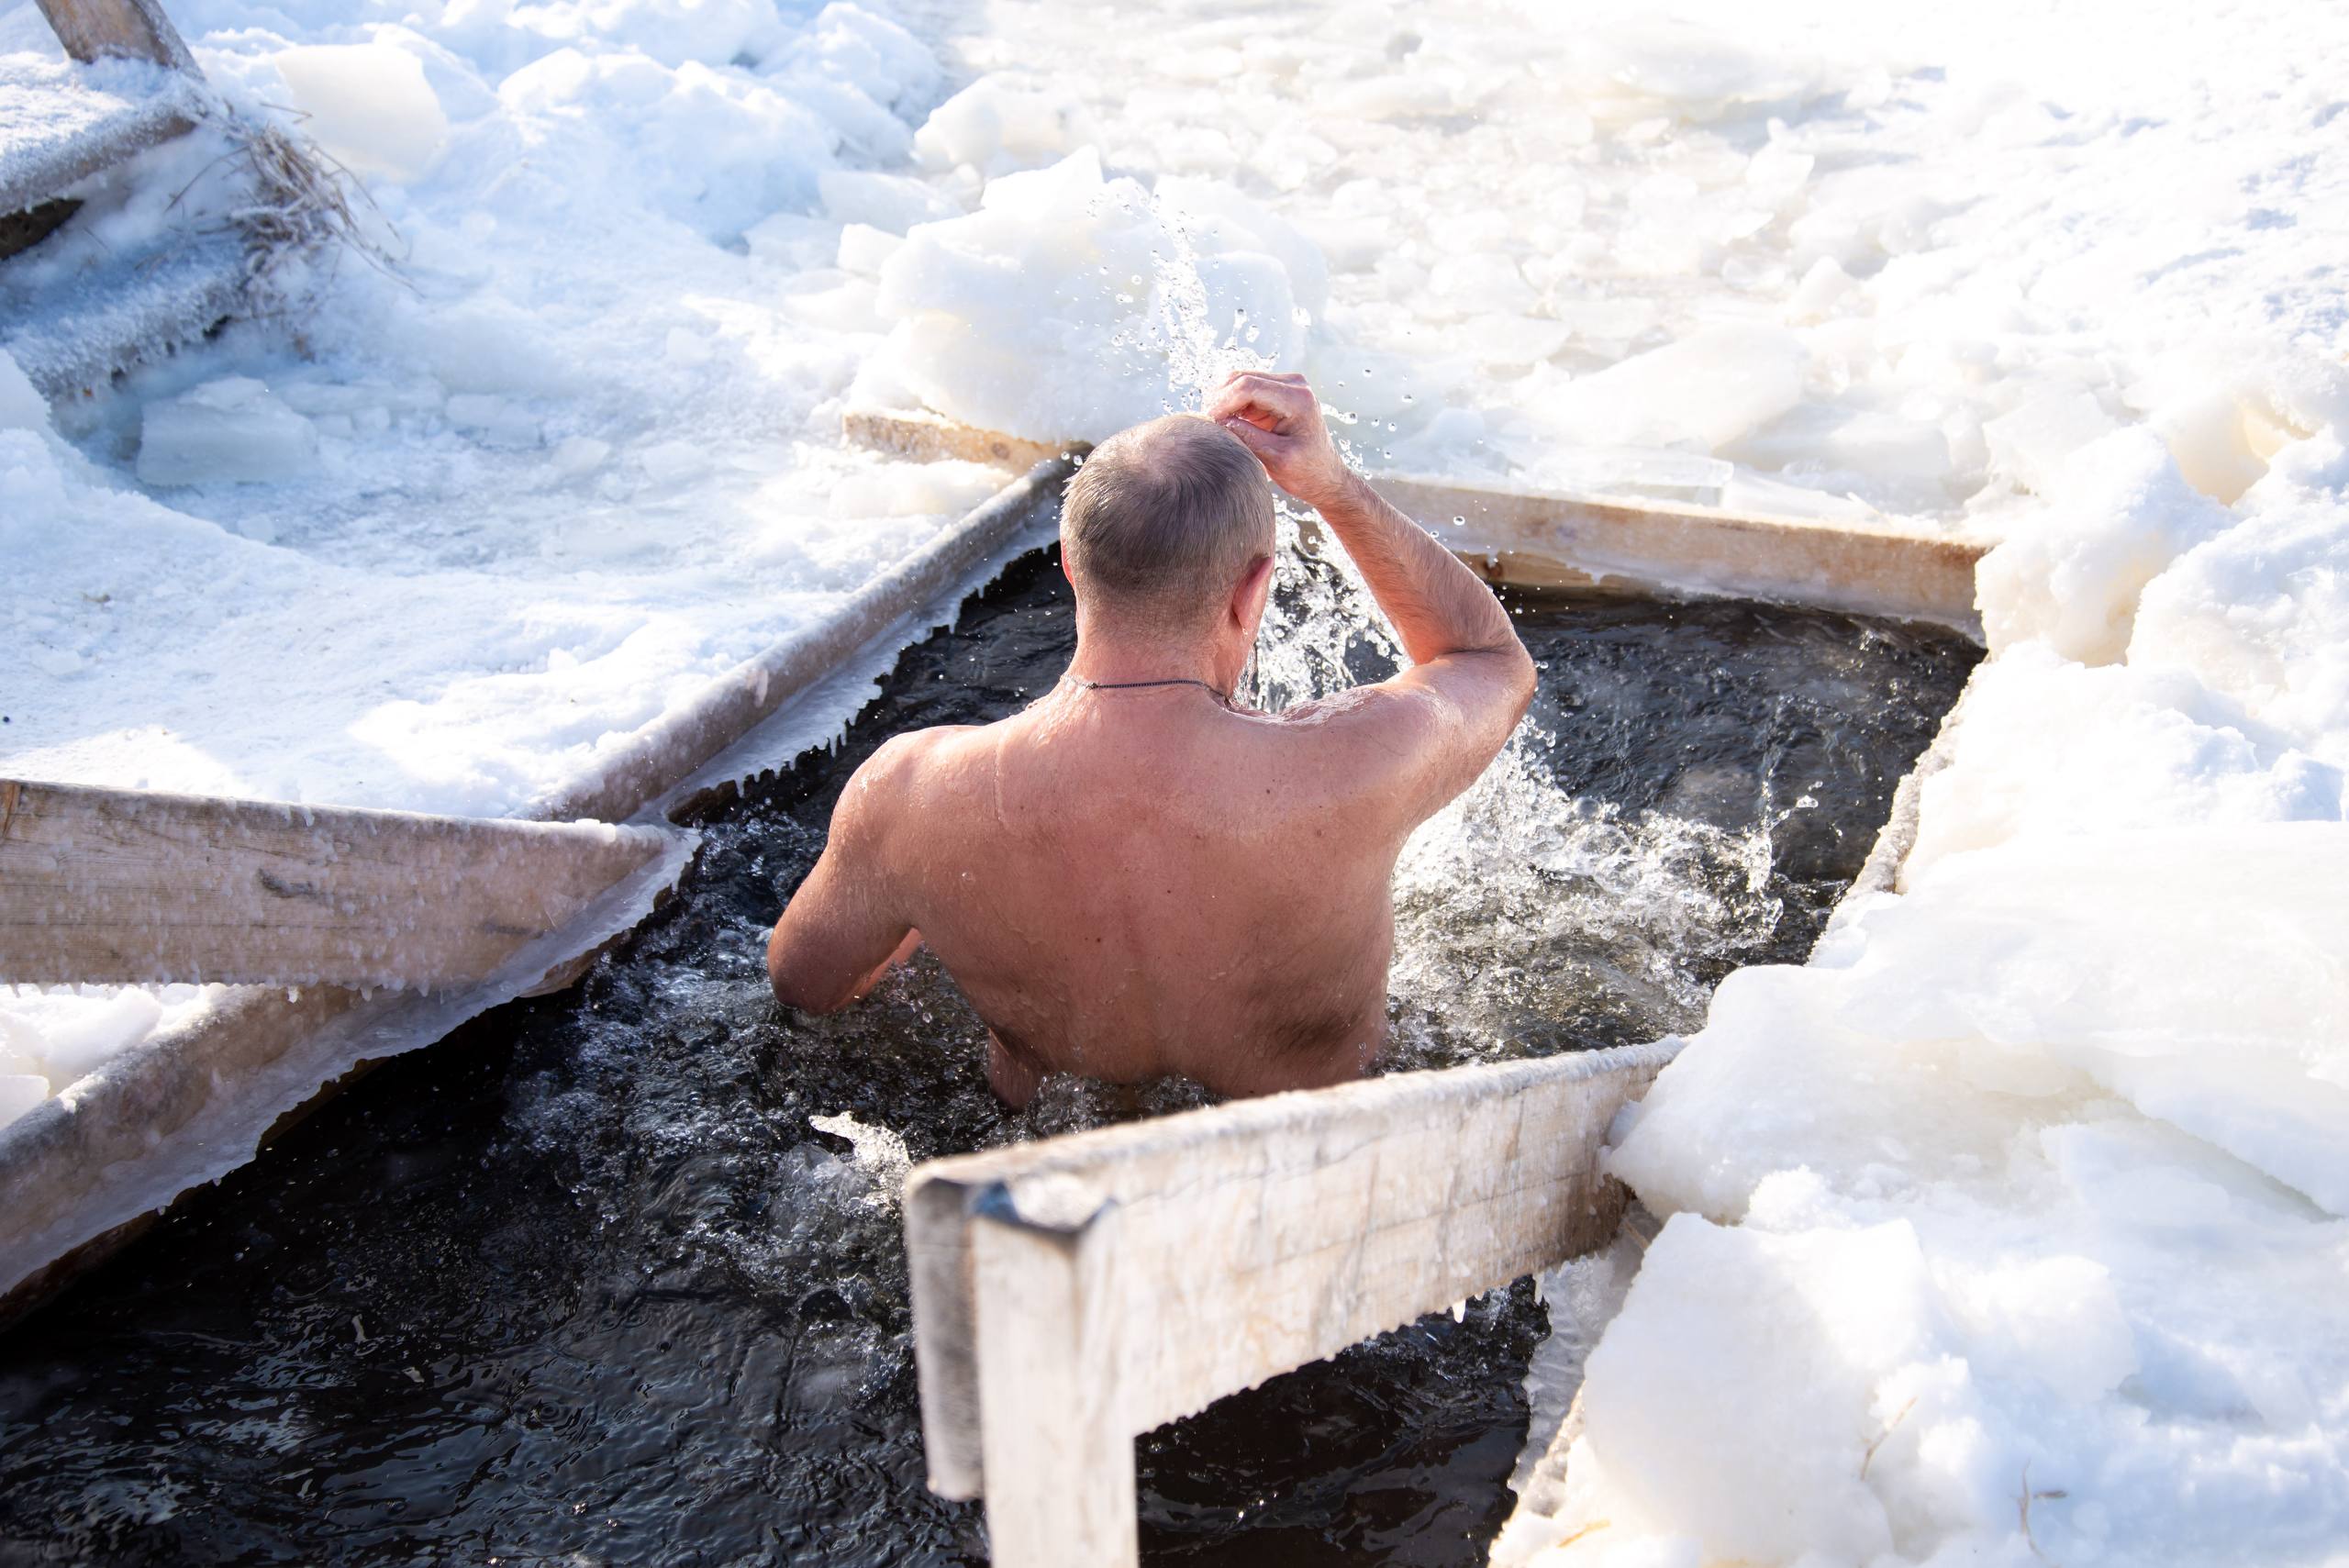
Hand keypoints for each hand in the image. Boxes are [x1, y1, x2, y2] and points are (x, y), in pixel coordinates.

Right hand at [1205, 371, 1354, 510]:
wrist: (1324, 476)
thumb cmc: (1306, 472)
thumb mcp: (1276, 459)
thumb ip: (1248, 437)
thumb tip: (1219, 421)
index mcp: (1298, 399)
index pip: (1248, 387)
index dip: (1223, 402)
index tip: (1209, 422)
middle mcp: (1294, 384)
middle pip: (1241, 378)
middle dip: (1219, 400)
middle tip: (1207, 425)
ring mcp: (1285, 385)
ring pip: (1239, 380)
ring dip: (1223, 400)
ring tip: (1216, 425)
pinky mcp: (1276, 392)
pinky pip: (1244, 389)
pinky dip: (1231, 404)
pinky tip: (1226, 423)